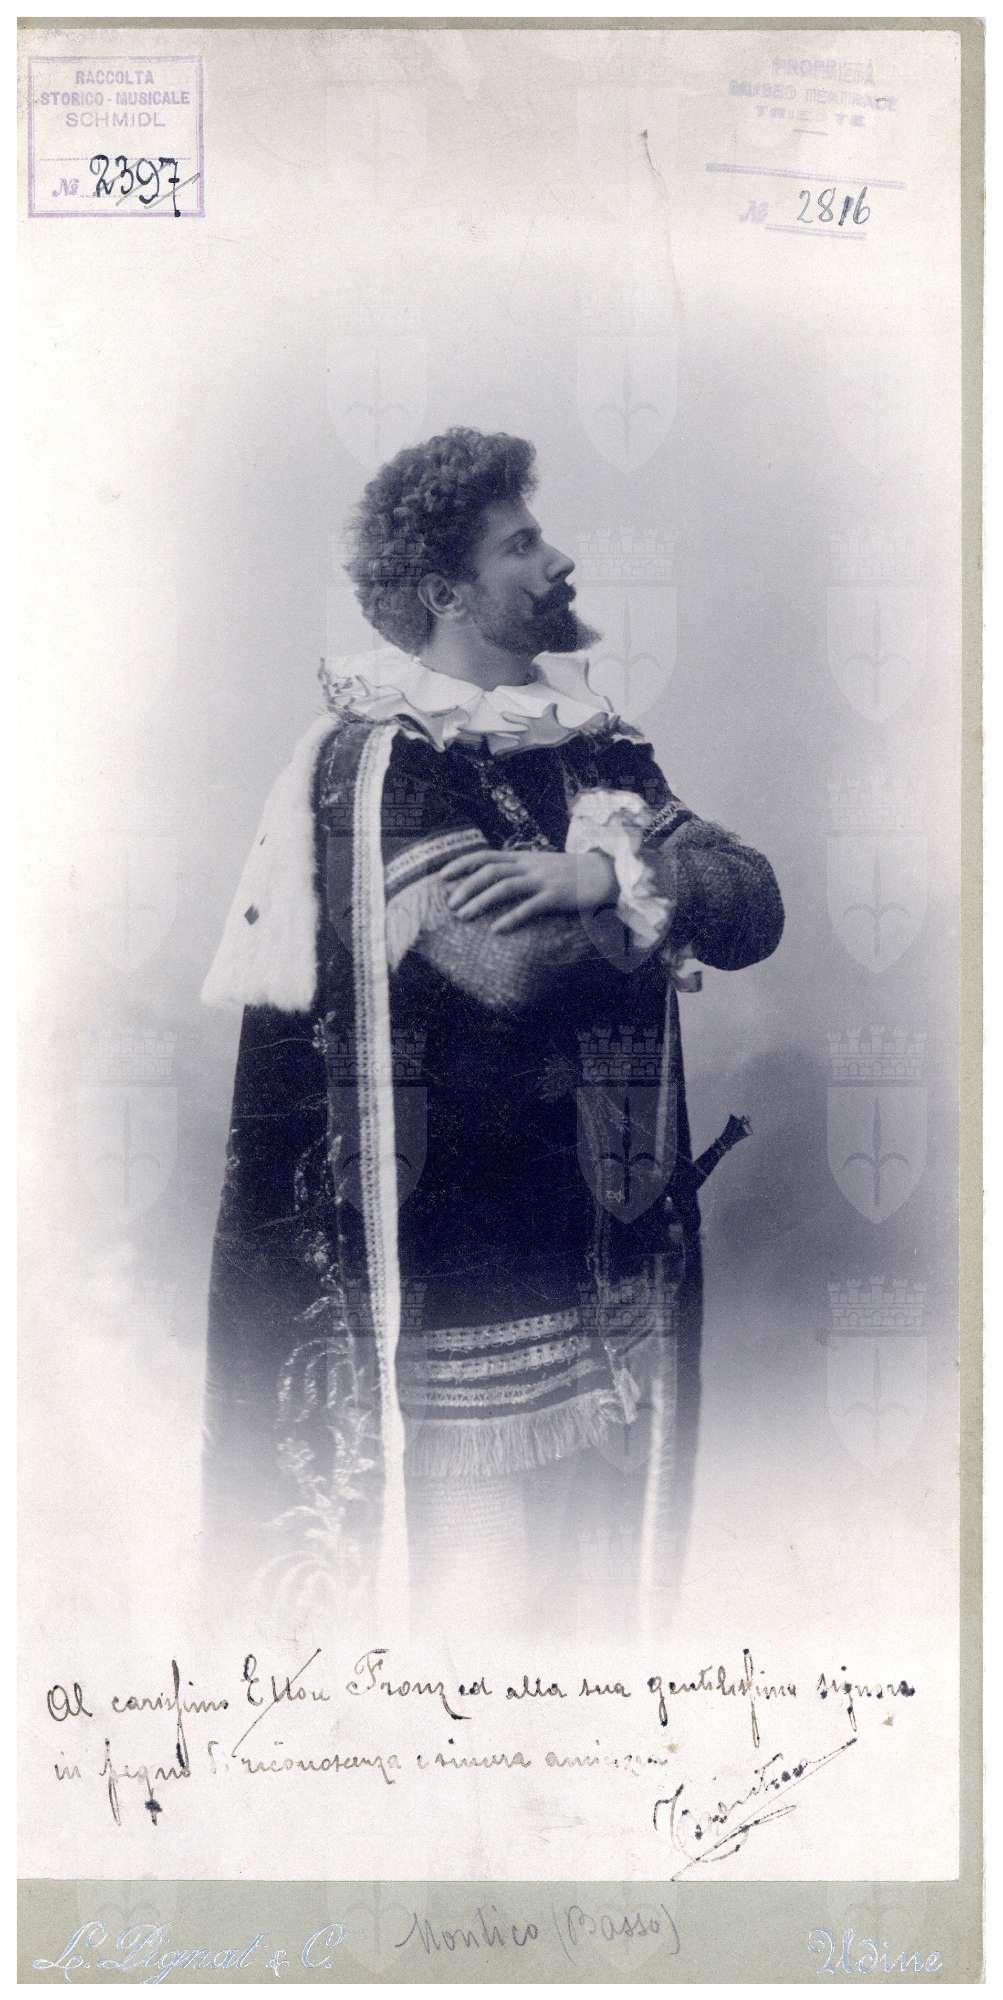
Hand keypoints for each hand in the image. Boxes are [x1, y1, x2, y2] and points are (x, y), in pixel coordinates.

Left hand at [438, 846, 617, 931]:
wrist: (604, 873)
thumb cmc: (569, 873)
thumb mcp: (540, 864)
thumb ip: (519, 869)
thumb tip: (493, 880)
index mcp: (523, 857)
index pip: (486, 855)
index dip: (462, 864)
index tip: (442, 876)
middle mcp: (529, 866)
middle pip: (490, 871)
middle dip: (466, 886)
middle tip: (450, 905)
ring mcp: (542, 880)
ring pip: (504, 886)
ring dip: (480, 901)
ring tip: (463, 916)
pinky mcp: (555, 897)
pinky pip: (529, 907)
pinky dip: (511, 918)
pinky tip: (496, 929)